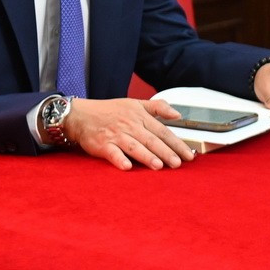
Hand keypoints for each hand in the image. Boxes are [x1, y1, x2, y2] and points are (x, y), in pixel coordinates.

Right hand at [65, 98, 195, 170]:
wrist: (81, 115)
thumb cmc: (109, 111)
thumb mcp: (135, 103)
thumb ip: (157, 108)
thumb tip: (178, 114)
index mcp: (139, 116)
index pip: (162, 130)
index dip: (176, 143)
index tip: (188, 154)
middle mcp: (130, 125)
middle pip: (151, 140)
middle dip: (166, 152)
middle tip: (178, 163)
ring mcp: (116, 135)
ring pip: (134, 146)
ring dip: (147, 156)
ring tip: (159, 166)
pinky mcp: (102, 145)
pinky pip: (112, 153)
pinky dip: (119, 159)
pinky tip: (127, 167)